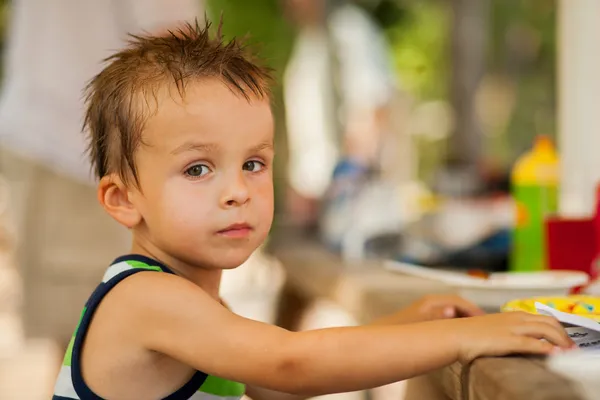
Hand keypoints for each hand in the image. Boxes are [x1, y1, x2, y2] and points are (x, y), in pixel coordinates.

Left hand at [371, 294, 484, 324]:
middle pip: (456, 305)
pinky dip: (453, 324)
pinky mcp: (422, 319)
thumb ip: (436, 317)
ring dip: (462, 319)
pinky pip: (443, 318)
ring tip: (474, 330)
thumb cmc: (400, 329)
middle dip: (470, 314)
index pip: (458, 301)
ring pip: (450, 312)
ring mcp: (425, 310)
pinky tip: (457, 335)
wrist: (381, 335)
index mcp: (431, 302)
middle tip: (484, 325)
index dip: (473, 310)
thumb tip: (450, 310)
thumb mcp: (421, 323)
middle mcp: (429, 303)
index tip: (485, 320)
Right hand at [448, 311, 574, 362]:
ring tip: (567, 352)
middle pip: (549, 321)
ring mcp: (512, 328)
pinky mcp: (508, 340)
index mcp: (512, 315)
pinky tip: (555, 354)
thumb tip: (514, 338)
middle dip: (563, 334)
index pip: (543, 316)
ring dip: (561, 341)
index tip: (563, 337)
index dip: (557, 327)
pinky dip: (547, 348)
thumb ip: (505, 329)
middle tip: (570, 346)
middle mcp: (515, 318)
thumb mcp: (491, 327)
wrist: (453, 335)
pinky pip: (533, 343)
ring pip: (546, 330)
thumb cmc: (468, 333)